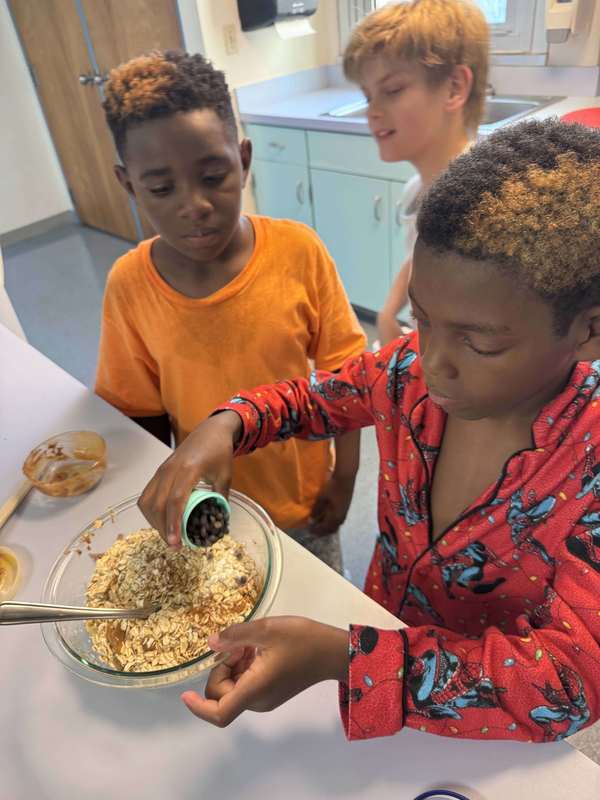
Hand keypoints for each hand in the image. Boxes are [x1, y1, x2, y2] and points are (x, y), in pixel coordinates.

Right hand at [138, 410, 241, 546]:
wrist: (210, 431)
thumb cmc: (219, 452)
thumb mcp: (225, 476)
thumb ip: (221, 499)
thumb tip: (218, 523)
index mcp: (189, 469)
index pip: (175, 500)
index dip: (173, 523)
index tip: (177, 543)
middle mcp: (170, 470)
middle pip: (158, 504)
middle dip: (163, 528)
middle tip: (175, 546)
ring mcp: (161, 470)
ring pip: (147, 501)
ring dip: (154, 521)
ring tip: (168, 535)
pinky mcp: (158, 472)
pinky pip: (146, 494)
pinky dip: (150, 511)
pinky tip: (160, 520)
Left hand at [180, 616, 347, 727]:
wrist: (333, 651)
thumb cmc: (302, 639)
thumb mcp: (266, 629)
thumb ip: (235, 637)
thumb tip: (210, 643)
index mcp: (255, 689)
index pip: (219, 712)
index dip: (198, 707)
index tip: (185, 694)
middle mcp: (258, 700)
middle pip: (223, 693)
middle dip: (223, 667)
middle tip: (239, 643)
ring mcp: (266, 698)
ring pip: (234, 686)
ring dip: (235, 664)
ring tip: (253, 642)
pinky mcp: (272, 692)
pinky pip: (247, 683)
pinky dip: (245, 667)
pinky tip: (259, 648)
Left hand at [309, 472, 355, 535]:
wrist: (345, 477)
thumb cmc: (332, 487)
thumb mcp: (321, 498)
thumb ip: (316, 510)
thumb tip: (311, 521)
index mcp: (335, 516)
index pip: (325, 528)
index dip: (317, 530)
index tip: (309, 530)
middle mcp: (341, 517)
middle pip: (331, 529)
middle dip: (322, 531)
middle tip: (314, 530)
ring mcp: (345, 513)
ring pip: (335, 525)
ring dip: (327, 526)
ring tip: (319, 524)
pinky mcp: (345, 508)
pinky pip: (338, 520)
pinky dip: (331, 521)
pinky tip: (326, 517)